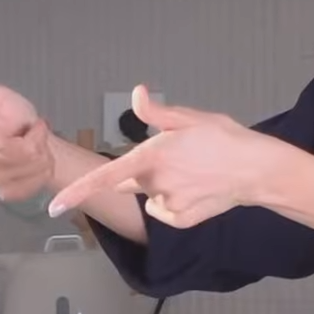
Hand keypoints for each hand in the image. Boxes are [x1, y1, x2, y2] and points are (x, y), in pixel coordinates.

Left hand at [48, 86, 281, 227]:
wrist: (258, 169)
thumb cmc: (224, 138)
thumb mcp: (189, 117)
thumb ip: (156, 112)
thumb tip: (136, 93)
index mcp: (152, 156)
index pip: (106, 177)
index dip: (77, 192)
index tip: (55, 208)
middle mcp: (155, 183)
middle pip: (134, 180)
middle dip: (145, 171)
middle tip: (178, 158)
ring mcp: (169, 204)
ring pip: (150, 195)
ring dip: (162, 186)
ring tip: (193, 172)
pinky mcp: (181, 220)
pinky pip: (165, 212)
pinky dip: (175, 204)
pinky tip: (197, 190)